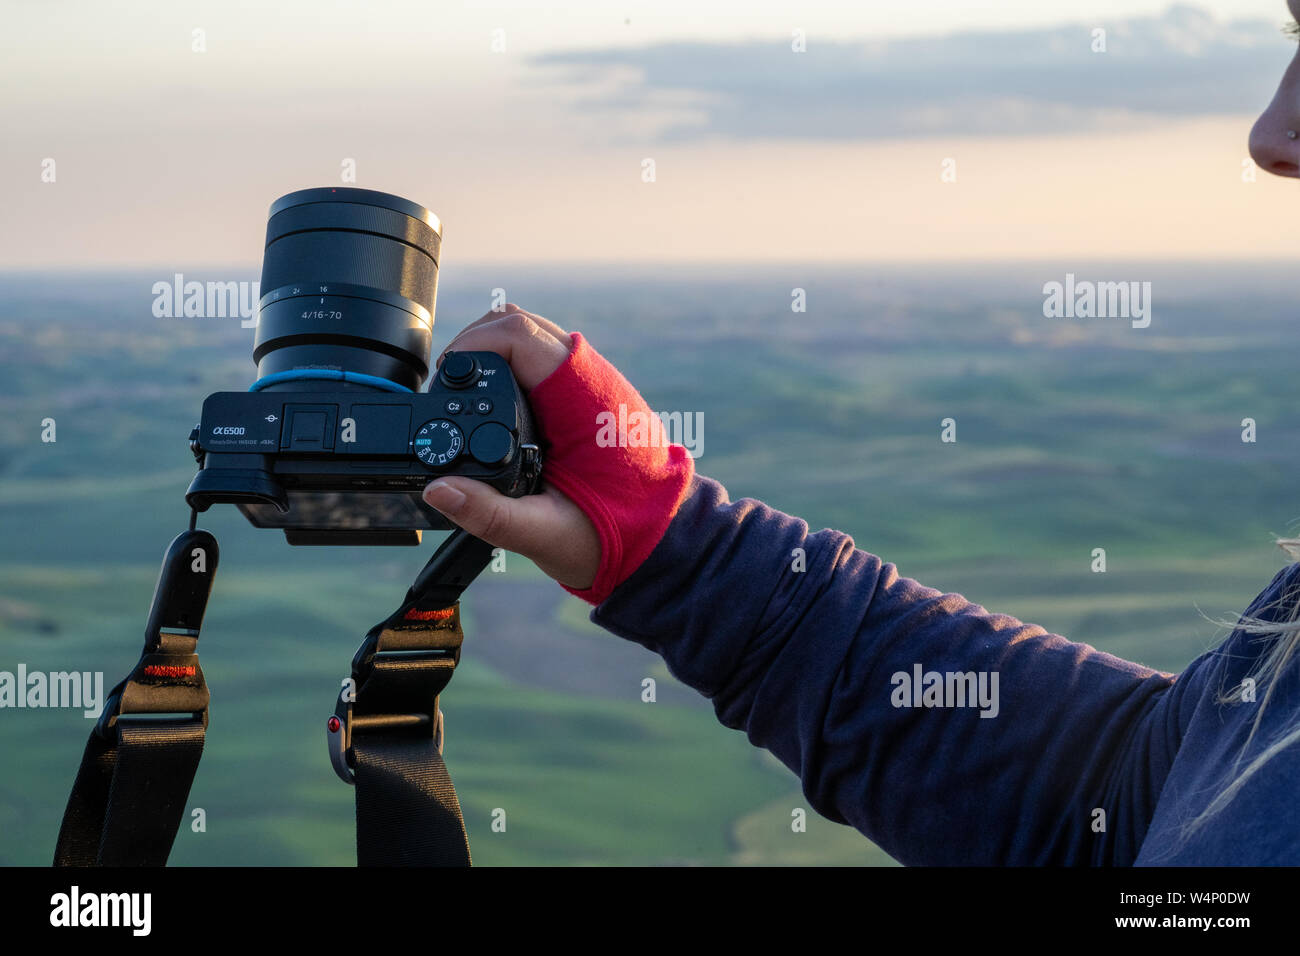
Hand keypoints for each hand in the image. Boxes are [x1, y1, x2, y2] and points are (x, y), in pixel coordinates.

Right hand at [422, 304, 601, 589]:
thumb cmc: (611, 536)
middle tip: (444, 384)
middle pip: (519, 325)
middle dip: (474, 343)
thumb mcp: (544, 533)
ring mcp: (589, 383)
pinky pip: (541, 361)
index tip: (443, 374)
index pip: (520, 336)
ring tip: (459, 390)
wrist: (658, 538)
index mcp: (581, 402)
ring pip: (530, 339)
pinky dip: (509, 367)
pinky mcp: (583, 396)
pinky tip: (490, 402)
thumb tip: (437, 491)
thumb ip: (490, 514)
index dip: (473, 343)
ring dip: (492, 353)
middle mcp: (588, 380)